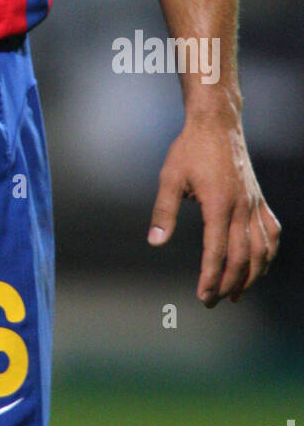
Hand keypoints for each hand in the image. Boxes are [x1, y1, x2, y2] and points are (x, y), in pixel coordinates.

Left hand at [147, 114, 280, 305]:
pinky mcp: (259, 199)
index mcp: (219, 204)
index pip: (217, 252)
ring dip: (251, 276)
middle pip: (241, 258)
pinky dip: (267, 253)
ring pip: (261, 250)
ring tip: (236, 293)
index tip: (203, 297)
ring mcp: (254, 204)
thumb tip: (155, 243)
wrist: (217, 124)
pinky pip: (270, 232)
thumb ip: (163, 211)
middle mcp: (241, 207)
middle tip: (213, 301)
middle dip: (228, 284)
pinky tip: (259, 265)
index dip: (210, 277)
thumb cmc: (190, 149)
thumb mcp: (169, 177)